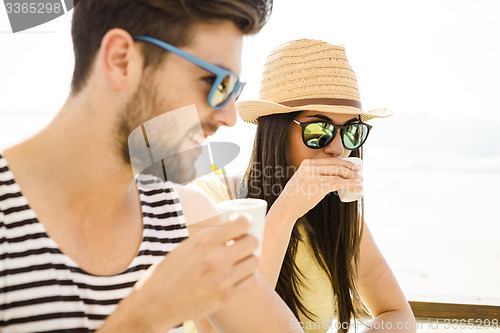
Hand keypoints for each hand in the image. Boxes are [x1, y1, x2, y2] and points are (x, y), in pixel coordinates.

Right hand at [102, 215, 258, 331]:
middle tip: (243, 244)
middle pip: (252, 241)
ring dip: (249, 259)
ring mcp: (222, 279)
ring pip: (254, 261)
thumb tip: (233, 227)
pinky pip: (251, 281)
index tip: (244, 225)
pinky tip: (238, 276)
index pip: (242, 223)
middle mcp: (215, 258)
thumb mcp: (186, 246)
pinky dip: (247, 277)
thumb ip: (210, 238)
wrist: (155, 303)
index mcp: (204, 241)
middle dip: (249, 240)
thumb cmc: (169, 272)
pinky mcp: (225, 297)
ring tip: (240, 261)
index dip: (246, 222)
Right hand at [277, 157, 362, 220]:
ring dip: (352, 178)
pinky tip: (357, 187)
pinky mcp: (319, 188)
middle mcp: (311, 168)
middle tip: (360, 171)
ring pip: (339, 175)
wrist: (286, 207)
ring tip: (360, 181)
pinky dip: (350, 185)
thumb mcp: (301, 179)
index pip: (330, 160)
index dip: (344, 162)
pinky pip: (338, 184)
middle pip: (336, 166)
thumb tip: (328, 175)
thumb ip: (311, 174)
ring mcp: (315, 177)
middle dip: (350, 168)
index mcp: (307, 163)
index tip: (353, 166)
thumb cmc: (294, 196)